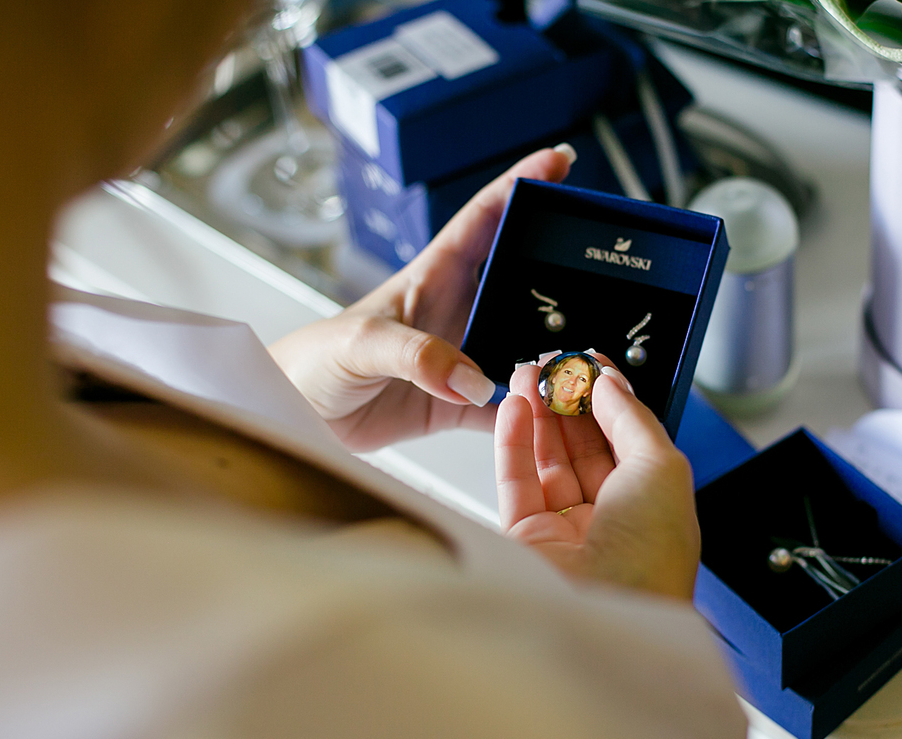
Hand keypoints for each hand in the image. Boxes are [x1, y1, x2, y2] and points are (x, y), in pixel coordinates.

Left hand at [270, 145, 575, 450]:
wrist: (295, 417)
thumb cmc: (312, 361)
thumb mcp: (358, 343)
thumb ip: (413, 355)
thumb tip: (471, 378)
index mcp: (433, 276)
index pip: (485, 218)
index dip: (520, 183)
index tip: (560, 159)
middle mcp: (458, 312)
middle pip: (522, 281)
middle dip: (562, 272)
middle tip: (606, 272)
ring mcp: (463, 357)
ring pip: (525, 345)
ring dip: (556, 351)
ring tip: (593, 355)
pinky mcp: (459, 403)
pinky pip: (508, 405)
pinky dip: (532, 410)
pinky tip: (558, 413)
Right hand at [494, 356, 700, 599]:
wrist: (611, 614)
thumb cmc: (652, 553)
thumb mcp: (662, 465)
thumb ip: (631, 417)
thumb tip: (609, 381)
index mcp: (653, 504)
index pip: (625, 440)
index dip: (607, 399)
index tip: (587, 361)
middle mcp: (611, 518)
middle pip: (583, 447)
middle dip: (566, 401)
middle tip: (551, 361)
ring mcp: (566, 530)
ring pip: (547, 460)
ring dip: (537, 413)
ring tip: (525, 372)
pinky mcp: (525, 540)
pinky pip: (516, 481)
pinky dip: (512, 441)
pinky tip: (513, 406)